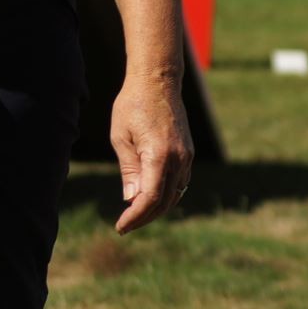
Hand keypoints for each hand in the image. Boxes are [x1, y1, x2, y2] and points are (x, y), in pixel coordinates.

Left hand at [108, 77, 193, 233]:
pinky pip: (179, 183)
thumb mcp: (120, 138)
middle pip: (164, 201)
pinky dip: (166, 195)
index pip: (149, 197)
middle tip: (125, 226)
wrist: (158, 82)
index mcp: (159, 155)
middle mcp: (178, 159)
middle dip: (144, 217)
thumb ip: (129, 170)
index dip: (135, 216)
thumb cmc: (133, 106)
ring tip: (136, 215)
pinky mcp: (187, 153)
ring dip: (156, 209)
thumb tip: (131, 199)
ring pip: (175, 194)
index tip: (120, 226)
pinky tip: (151, 197)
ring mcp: (186, 157)